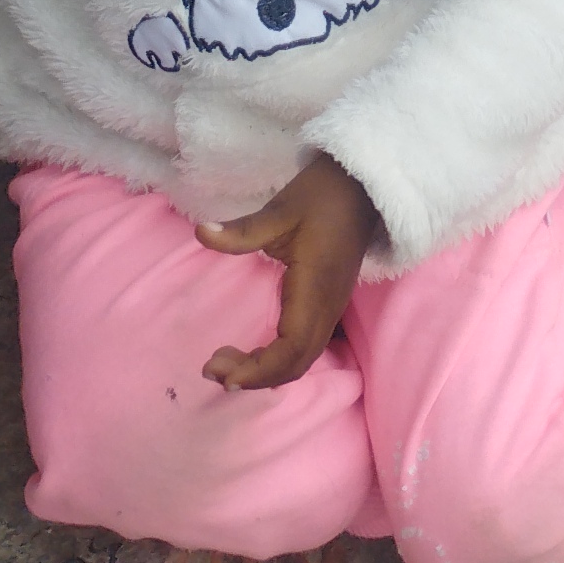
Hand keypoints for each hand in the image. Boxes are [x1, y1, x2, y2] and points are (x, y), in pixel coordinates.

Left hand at [194, 153, 377, 390]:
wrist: (362, 186)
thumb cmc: (322, 196)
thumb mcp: (281, 210)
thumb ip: (242, 230)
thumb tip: (201, 232)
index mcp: (316, 289)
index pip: (291, 349)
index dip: (258, 369)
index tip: (221, 369)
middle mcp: (328, 306)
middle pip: (296, 363)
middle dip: (255, 376)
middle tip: (212, 368)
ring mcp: (331, 307)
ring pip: (302, 358)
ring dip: (266, 371)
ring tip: (226, 364)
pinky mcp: (328, 304)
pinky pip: (305, 346)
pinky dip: (278, 359)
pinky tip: (253, 353)